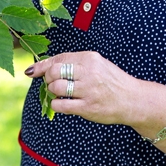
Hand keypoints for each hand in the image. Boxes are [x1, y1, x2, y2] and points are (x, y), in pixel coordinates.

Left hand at [25, 51, 142, 124]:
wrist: (132, 99)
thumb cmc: (111, 82)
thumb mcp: (97, 65)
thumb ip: (75, 64)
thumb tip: (46, 67)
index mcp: (89, 58)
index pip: (59, 59)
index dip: (42, 66)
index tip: (32, 72)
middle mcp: (88, 72)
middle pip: (54, 72)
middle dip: (48, 79)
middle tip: (52, 84)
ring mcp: (88, 90)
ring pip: (55, 88)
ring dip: (52, 92)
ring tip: (59, 94)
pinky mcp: (88, 107)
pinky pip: (61, 105)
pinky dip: (56, 105)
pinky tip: (63, 104)